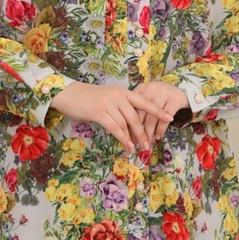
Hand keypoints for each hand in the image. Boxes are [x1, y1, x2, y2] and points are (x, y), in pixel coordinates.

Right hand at [50, 82, 173, 152]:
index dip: (157, 110)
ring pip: (126, 124)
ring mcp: (109, 103)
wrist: (68, 94)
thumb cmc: (88, 98)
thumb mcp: (107, 98)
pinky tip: (127, 146)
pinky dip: (123, 138)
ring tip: (138, 148)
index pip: (144, 101)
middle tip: (149, 144)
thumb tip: (131, 124)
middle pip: (136, 116)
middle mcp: (118, 96)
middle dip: (143, 132)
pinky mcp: (99, 112)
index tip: (169, 118)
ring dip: (133, 138)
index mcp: (122, 91)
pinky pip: (115, 128)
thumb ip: (120, 106)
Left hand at [131, 81, 189, 142]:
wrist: (181, 89)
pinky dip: (161, 129)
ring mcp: (164, 94)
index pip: (132, 108)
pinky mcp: (175, 100)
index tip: (128, 138)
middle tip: (137, 143)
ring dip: (149, 133)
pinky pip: (165, 119)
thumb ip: (138, 109)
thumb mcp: (147, 98)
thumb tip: (128, 133)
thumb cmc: (159, 96)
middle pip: (141, 113)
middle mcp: (151, 89)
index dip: (129, 124)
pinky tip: (158, 136)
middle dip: (138, 131)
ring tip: (148, 143)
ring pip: (153, 117)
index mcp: (141, 88)